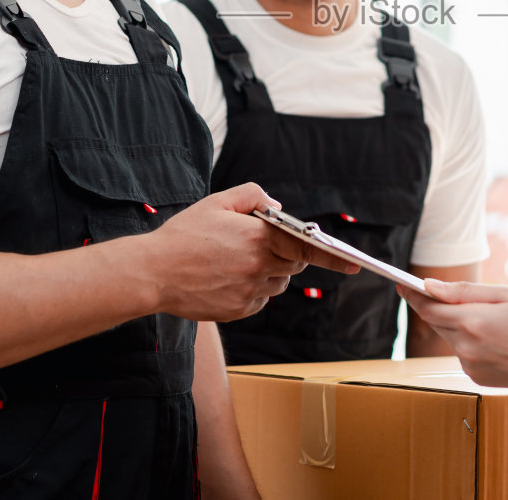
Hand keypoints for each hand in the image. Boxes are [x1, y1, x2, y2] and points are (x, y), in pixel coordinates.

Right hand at [140, 183, 355, 321]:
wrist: (154, 273)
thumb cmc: (184, 235)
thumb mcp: (217, 202)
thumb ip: (253, 196)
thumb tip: (277, 207)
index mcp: (259, 238)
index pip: (306, 247)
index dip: (332, 256)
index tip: (354, 264)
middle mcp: (259, 267)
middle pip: (293, 264)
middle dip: (286, 254)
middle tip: (260, 245)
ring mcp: (250, 293)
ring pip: (277, 283)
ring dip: (269, 272)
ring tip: (235, 261)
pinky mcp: (239, 311)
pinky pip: (260, 300)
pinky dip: (252, 290)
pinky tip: (226, 279)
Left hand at [398, 280, 507, 393]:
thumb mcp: (505, 296)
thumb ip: (463, 292)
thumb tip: (429, 286)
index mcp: (473, 322)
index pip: (428, 307)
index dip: (414, 294)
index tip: (402, 283)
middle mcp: (466, 347)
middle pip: (437, 322)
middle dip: (438, 307)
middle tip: (446, 294)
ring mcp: (470, 366)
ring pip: (451, 337)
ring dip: (457, 325)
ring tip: (488, 319)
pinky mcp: (477, 378)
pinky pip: (463, 353)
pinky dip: (470, 342)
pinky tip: (495, 339)